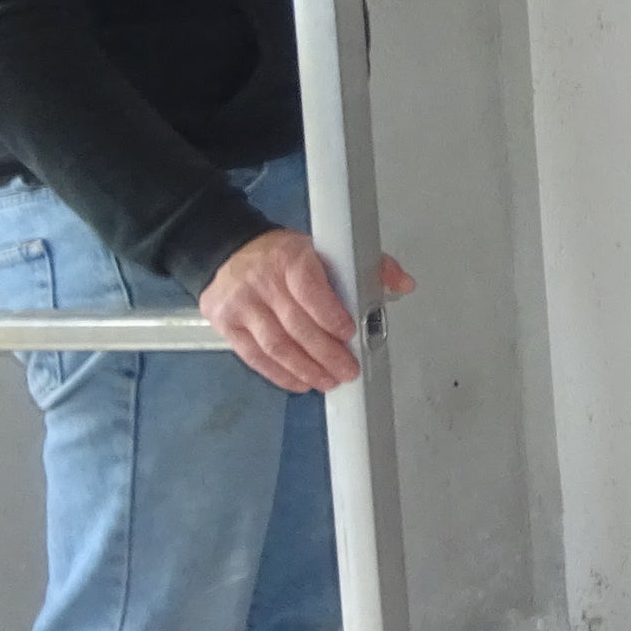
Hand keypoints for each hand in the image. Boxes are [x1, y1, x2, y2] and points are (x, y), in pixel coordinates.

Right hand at [198, 231, 415, 391]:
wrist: (231, 251)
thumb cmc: (286, 255)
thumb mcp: (326, 248)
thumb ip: (368, 265)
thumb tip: (403, 283)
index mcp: (292, 258)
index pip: (310, 290)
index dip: (330, 316)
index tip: (349, 334)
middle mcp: (263, 281)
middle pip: (295, 325)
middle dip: (325, 353)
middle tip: (348, 370)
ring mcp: (241, 305)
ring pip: (275, 346)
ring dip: (305, 369)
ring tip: (328, 381)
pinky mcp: (227, 324)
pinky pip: (254, 356)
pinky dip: (280, 374)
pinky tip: (301, 381)